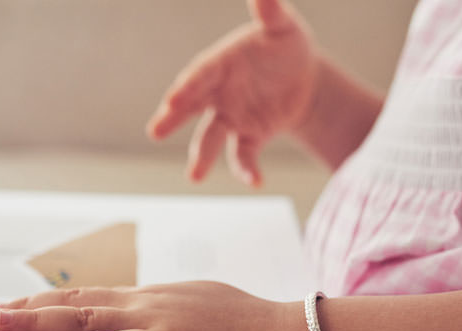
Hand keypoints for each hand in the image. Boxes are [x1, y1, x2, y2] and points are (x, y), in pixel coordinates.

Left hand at [0, 282, 302, 330]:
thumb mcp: (203, 319)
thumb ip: (170, 325)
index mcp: (154, 299)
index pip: (88, 299)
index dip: (46, 305)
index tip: (12, 310)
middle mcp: (146, 303)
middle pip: (72, 304)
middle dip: (24, 313)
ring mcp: (155, 322)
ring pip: (83, 319)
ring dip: (36, 324)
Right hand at [146, 0, 318, 185]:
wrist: (305, 78)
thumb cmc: (287, 46)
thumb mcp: (283, 27)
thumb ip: (270, 11)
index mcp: (220, 64)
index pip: (199, 75)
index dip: (187, 87)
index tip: (173, 100)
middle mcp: (217, 93)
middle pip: (191, 107)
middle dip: (173, 119)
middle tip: (155, 131)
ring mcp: (230, 117)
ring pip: (210, 138)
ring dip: (202, 157)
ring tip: (194, 176)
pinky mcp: (248, 137)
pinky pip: (244, 155)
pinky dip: (247, 170)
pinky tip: (257, 182)